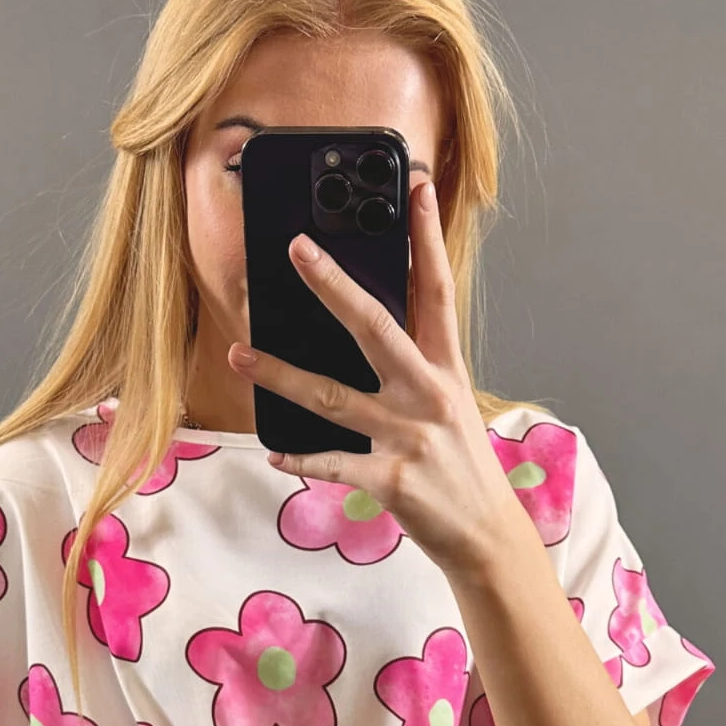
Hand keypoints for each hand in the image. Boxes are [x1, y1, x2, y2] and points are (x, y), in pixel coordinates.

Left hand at [226, 180, 527, 578]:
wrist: (487, 537)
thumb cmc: (461, 468)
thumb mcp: (451, 406)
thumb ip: (416, 366)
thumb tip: (366, 326)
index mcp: (446, 370)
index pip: (436, 290)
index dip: (426, 237)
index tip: (413, 188)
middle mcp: (428, 395)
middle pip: (376, 326)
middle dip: (334, 285)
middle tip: (296, 248)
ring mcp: (409, 437)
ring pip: (333, 396)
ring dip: (279, 374)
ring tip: (238, 354)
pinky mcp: (391, 481)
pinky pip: (333, 463)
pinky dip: (301, 458)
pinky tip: (275, 451)